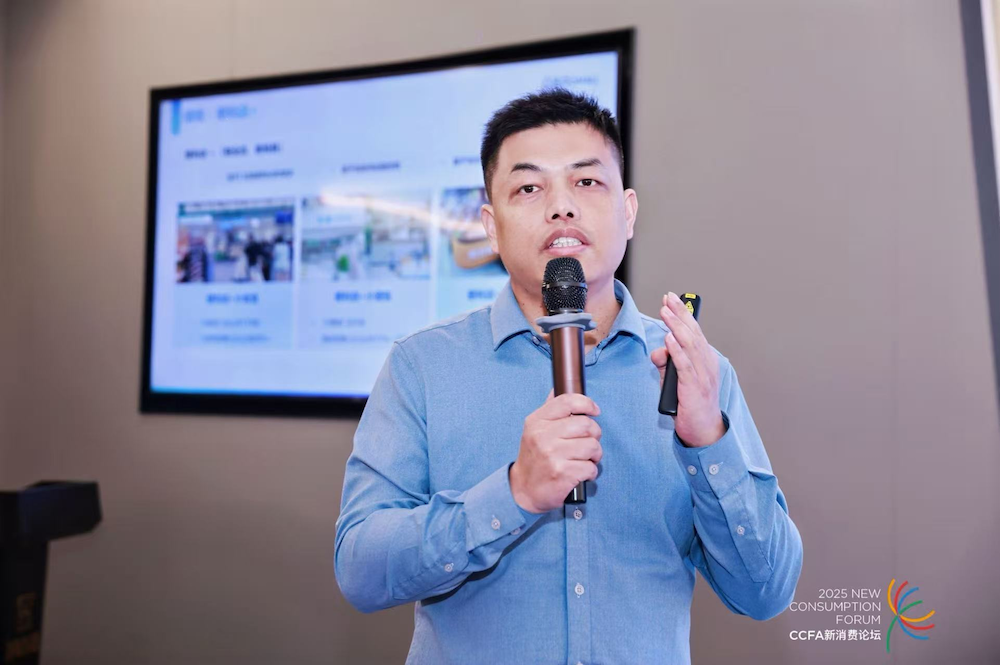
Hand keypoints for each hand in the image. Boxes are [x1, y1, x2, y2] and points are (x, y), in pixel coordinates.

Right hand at [509, 391, 602, 513]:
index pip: (567, 401)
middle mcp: (543, 436)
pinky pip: (591, 467)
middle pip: (586, 425)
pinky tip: (580, 473)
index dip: (586, 403)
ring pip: (592, 446)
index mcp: (537, 421)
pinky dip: (590, 472)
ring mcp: (552, 455)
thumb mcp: (534, 430)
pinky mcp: (562, 473)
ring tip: (584, 459)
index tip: (594, 411)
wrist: (524, 490)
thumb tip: (558, 387)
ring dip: (594, 455)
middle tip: (588, 443)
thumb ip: (549, 409)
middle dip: (594, 435)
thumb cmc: (534, 458)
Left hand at [650, 292, 726, 446]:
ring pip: (689, 346)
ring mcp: (702, 376)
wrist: (704, 431)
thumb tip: (658, 350)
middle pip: (692, 333)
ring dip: (676, 327)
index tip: (671, 299)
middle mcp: (707, 364)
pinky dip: (676, 351)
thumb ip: (667, 364)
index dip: (683, 314)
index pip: (694, 331)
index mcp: (705, 360)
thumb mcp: (676, 380)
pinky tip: (668, 339)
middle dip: (679, 314)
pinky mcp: (694, 389)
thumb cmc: (691, 404)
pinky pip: (685, 366)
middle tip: (667, 298)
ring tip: (665, 312)